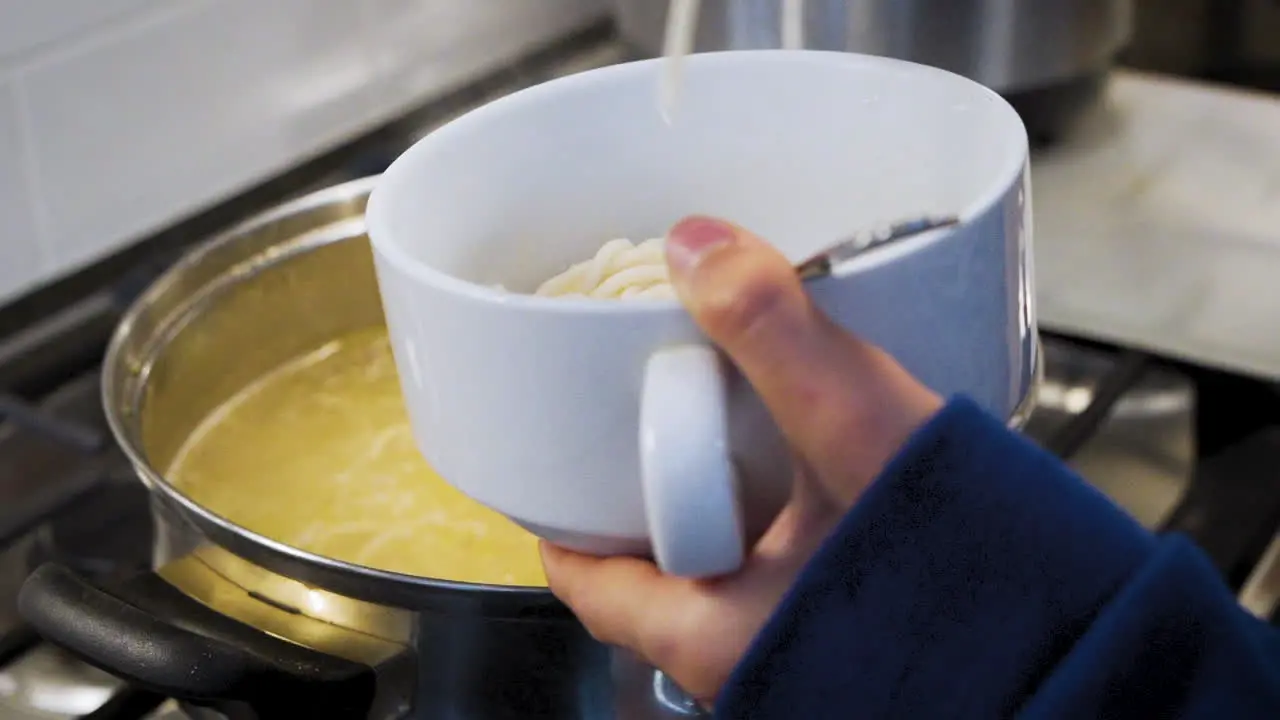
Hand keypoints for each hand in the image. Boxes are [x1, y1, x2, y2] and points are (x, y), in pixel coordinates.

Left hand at [540, 215, 943, 704]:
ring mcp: (802, 647)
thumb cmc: (973, 580)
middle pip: (654, 571)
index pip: (589, 583)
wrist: (1083, 649)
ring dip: (724, 500)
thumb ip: (776, 334)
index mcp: (712, 635)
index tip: (555, 466)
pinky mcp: (858, 629)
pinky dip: (790, 515)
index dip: (562, 520)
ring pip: (726, 572)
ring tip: (737, 428)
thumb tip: (697, 246)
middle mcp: (748, 656)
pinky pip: (794, 569)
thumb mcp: (860, 433)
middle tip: (648, 424)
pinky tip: (828, 468)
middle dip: (645, 496)